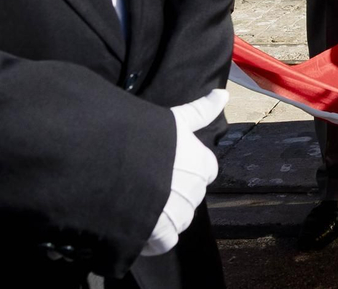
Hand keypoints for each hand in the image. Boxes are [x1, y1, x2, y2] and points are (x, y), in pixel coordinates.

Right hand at [142, 89, 227, 256]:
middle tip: (146, 184)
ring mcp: (179, 213)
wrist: (113, 160)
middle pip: (190, 198)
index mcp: (203, 164)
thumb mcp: (175, 119)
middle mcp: (196, 190)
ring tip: (139, 204)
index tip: (167, 167)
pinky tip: (139, 229)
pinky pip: (165, 242)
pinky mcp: (160, 233)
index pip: (206, 172)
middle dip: (173, 195)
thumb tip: (224, 94)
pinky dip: (154, 241)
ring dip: (164, 218)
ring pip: (179, 221)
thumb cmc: (145, 136)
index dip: (187, 171)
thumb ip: (201, 111)